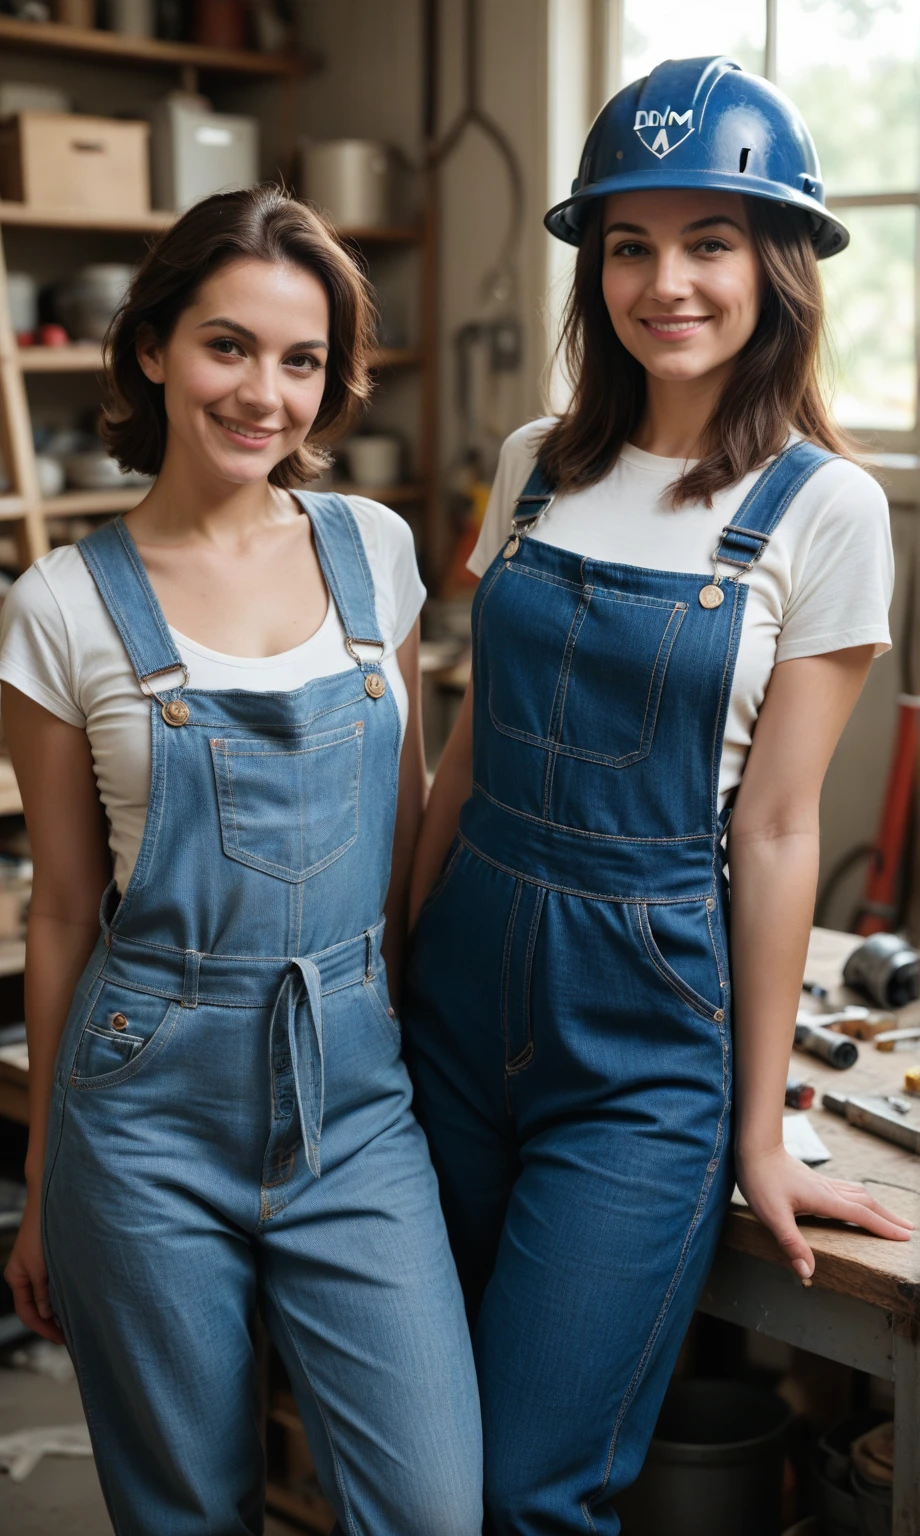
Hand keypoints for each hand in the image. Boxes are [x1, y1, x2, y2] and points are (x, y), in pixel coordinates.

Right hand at [3, 1197, 65, 1344]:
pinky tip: (78, 1296)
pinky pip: (55, 1282)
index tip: (60, 1338)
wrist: (51, 1199)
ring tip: (77, 1318)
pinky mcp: (51, 1257)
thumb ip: (42, 1291)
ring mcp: (38, 1266)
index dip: (43, 1328)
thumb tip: (45, 1314)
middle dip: (52, 1321)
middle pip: (37, 1306)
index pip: (27, 1313)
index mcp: (16, 1277)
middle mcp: (26, 1274)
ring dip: (59, 1307)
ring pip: (48, 1294)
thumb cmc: (41, 1228)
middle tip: (72, 1333)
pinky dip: (64, 1292)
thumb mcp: (39, 1265)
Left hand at [735, 1143, 913, 1282]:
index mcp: (824, 1199)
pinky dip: (861, 1200)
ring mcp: (822, 1183)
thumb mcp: (773, 1216)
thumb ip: (791, 1243)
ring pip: (859, 1194)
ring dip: (878, 1207)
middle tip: (909, 1230)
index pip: (861, 1215)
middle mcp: (828, 1190)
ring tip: (890, 1218)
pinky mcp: (814, 1180)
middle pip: (867, 1203)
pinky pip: (847, 1190)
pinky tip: (856, 1203)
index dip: (884, 1227)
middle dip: (889, 1217)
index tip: (904, 1236)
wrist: (755, 1147)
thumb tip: (808, 1272)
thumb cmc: (761, 1179)